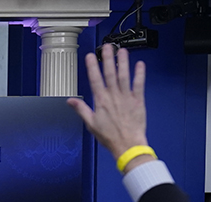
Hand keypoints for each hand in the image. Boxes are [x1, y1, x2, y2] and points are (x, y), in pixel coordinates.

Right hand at [67, 44, 149, 161]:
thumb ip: (81, 109)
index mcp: (101, 101)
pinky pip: (139, 84)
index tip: (90, 56)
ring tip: (122, 50)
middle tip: (107, 46)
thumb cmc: (109, 137)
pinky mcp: (138, 100)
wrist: (127, 144)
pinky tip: (140, 64)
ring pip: (124, 76)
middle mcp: (113, 96)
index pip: (95, 80)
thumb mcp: (91, 124)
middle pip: (110, 73)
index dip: (92, 67)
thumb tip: (70, 100)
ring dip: (123, 62)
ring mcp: (126, 97)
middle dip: (108, 59)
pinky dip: (139, 74)